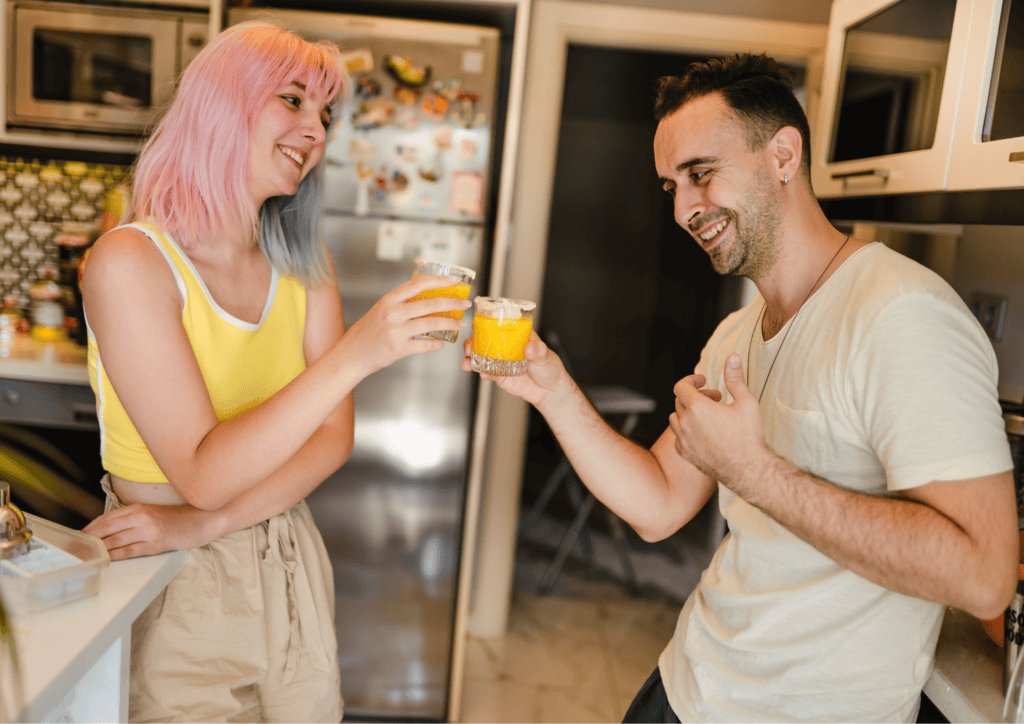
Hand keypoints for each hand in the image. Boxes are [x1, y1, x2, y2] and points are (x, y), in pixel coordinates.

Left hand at [82, 503, 221, 560]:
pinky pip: (129, 551)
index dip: (89, 528)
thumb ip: (132, 519)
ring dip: (98, 550)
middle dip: (88, 540)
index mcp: (138, 507)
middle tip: (75, 549)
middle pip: (106, 529)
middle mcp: (141, 516)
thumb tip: (109, 531)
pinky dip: (115, 556)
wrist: (203, 520)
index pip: (106, 518)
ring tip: (86, 557)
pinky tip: (106, 560)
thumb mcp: (153, 513)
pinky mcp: (156, 543)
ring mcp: (148, 530)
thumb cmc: (178, 519)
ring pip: (115, 541)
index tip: (77, 537)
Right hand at [341, 274, 470, 376]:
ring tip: (460, 324)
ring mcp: (395, 331)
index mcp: (389, 300)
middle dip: (452, 302)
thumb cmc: (367, 333)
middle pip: (430, 303)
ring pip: (431, 323)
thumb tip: (426, 299)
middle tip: (465, 304)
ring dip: (450, 323)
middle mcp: (392, 313)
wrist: (350, 355)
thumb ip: (400, 304)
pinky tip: (441, 343)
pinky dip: (436, 344)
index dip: (439, 280)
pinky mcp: (398, 348)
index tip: (454, 280)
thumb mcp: (380, 311)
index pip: (418, 284)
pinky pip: (424, 344)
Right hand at [460, 331, 567, 406]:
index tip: (477, 322)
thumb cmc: (550, 368)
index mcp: (517, 337)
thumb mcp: (546, 356)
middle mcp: (506, 347)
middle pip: (485, 340)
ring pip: (481, 356)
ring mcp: (501, 361)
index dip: (487, 322)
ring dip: (471, 356)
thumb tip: (530, 347)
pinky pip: (486, 372)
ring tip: (467, 360)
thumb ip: (539, 351)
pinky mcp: (499, 375)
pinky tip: (480, 372)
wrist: (549, 391)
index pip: (500, 325)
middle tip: (470, 344)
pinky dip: (480, 372)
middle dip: (473, 341)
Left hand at [669, 354, 767, 493]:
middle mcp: (685, 423)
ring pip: (675, 419)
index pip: (681, 386)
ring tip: (707, 415)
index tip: (703, 380)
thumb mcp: (746, 402)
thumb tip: (733, 358)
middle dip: (695, 395)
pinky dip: (685, 430)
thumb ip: (735, 378)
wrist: (748, 469)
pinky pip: (677, 437)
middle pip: (679, 401)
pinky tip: (702, 432)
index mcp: (697, 408)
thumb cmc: (748, 436)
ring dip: (687, 412)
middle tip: (716, 398)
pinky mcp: (685, 454)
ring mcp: (683, 440)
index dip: (691, 380)